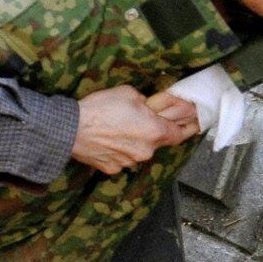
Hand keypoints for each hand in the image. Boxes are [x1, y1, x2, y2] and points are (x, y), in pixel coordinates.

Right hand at [70, 86, 195, 174]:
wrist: (69, 129)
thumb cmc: (99, 108)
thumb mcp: (128, 93)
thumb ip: (146, 101)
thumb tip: (150, 105)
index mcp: (155, 131)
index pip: (180, 133)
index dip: (187, 128)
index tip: (193, 124)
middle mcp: (146, 150)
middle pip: (157, 142)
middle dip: (153, 132)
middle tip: (140, 120)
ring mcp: (129, 162)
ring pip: (138, 151)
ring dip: (134, 142)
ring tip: (116, 129)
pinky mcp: (112, 168)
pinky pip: (121, 159)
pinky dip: (118, 150)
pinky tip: (106, 139)